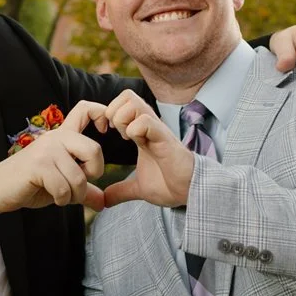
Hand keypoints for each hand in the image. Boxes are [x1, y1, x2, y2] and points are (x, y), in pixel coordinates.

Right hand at [0, 109, 106, 232]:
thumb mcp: (62, 184)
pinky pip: (63, 187)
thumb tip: (104, 202)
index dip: (102, 114)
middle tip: (81, 182)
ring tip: (62, 196)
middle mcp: (56, 137)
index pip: (85, 109)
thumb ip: (83, 189)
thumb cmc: (31, 184)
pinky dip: (62, 199)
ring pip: (78, 177)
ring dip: (74, 195)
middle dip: (94, 173)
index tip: (105, 130)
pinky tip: (53, 197)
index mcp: (63, 136)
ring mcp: (46, 150)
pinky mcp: (38, 166)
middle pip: (94, 150)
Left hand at [100, 92, 195, 209]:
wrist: (190, 193)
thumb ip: (121, 191)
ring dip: (123, 118)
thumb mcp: (138, 188)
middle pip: (127, 95)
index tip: (105, 133)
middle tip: (114, 132)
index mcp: (141, 132)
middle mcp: (149, 125)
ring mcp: (157, 130)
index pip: (122, 103)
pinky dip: (134, 129)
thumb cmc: (169, 185)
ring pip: (134, 102)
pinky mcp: (165, 139)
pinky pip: (145, 121)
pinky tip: (136, 143)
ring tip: (125, 137)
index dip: (108, 114)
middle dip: (113, 111)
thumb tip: (105, 200)